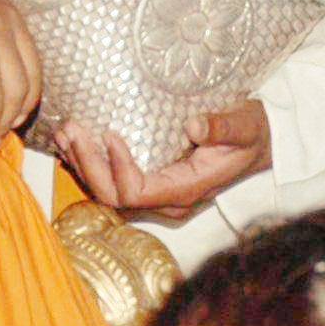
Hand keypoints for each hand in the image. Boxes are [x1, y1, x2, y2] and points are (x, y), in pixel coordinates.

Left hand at [54, 104, 268, 220]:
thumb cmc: (253, 133)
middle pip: (114, 196)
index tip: (110, 134)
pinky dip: (89, 162)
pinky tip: (72, 141)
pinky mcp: (149, 180)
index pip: (138, 192)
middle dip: (88, 164)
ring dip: (81, 163)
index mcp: (186, 190)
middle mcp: (166, 199)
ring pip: (107, 191)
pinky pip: (111, 180)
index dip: (117, 168)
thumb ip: (223, 128)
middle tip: (72, 129)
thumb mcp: (245, 126)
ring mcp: (156, 193)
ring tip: (64, 132)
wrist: (260, 143)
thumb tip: (195, 126)